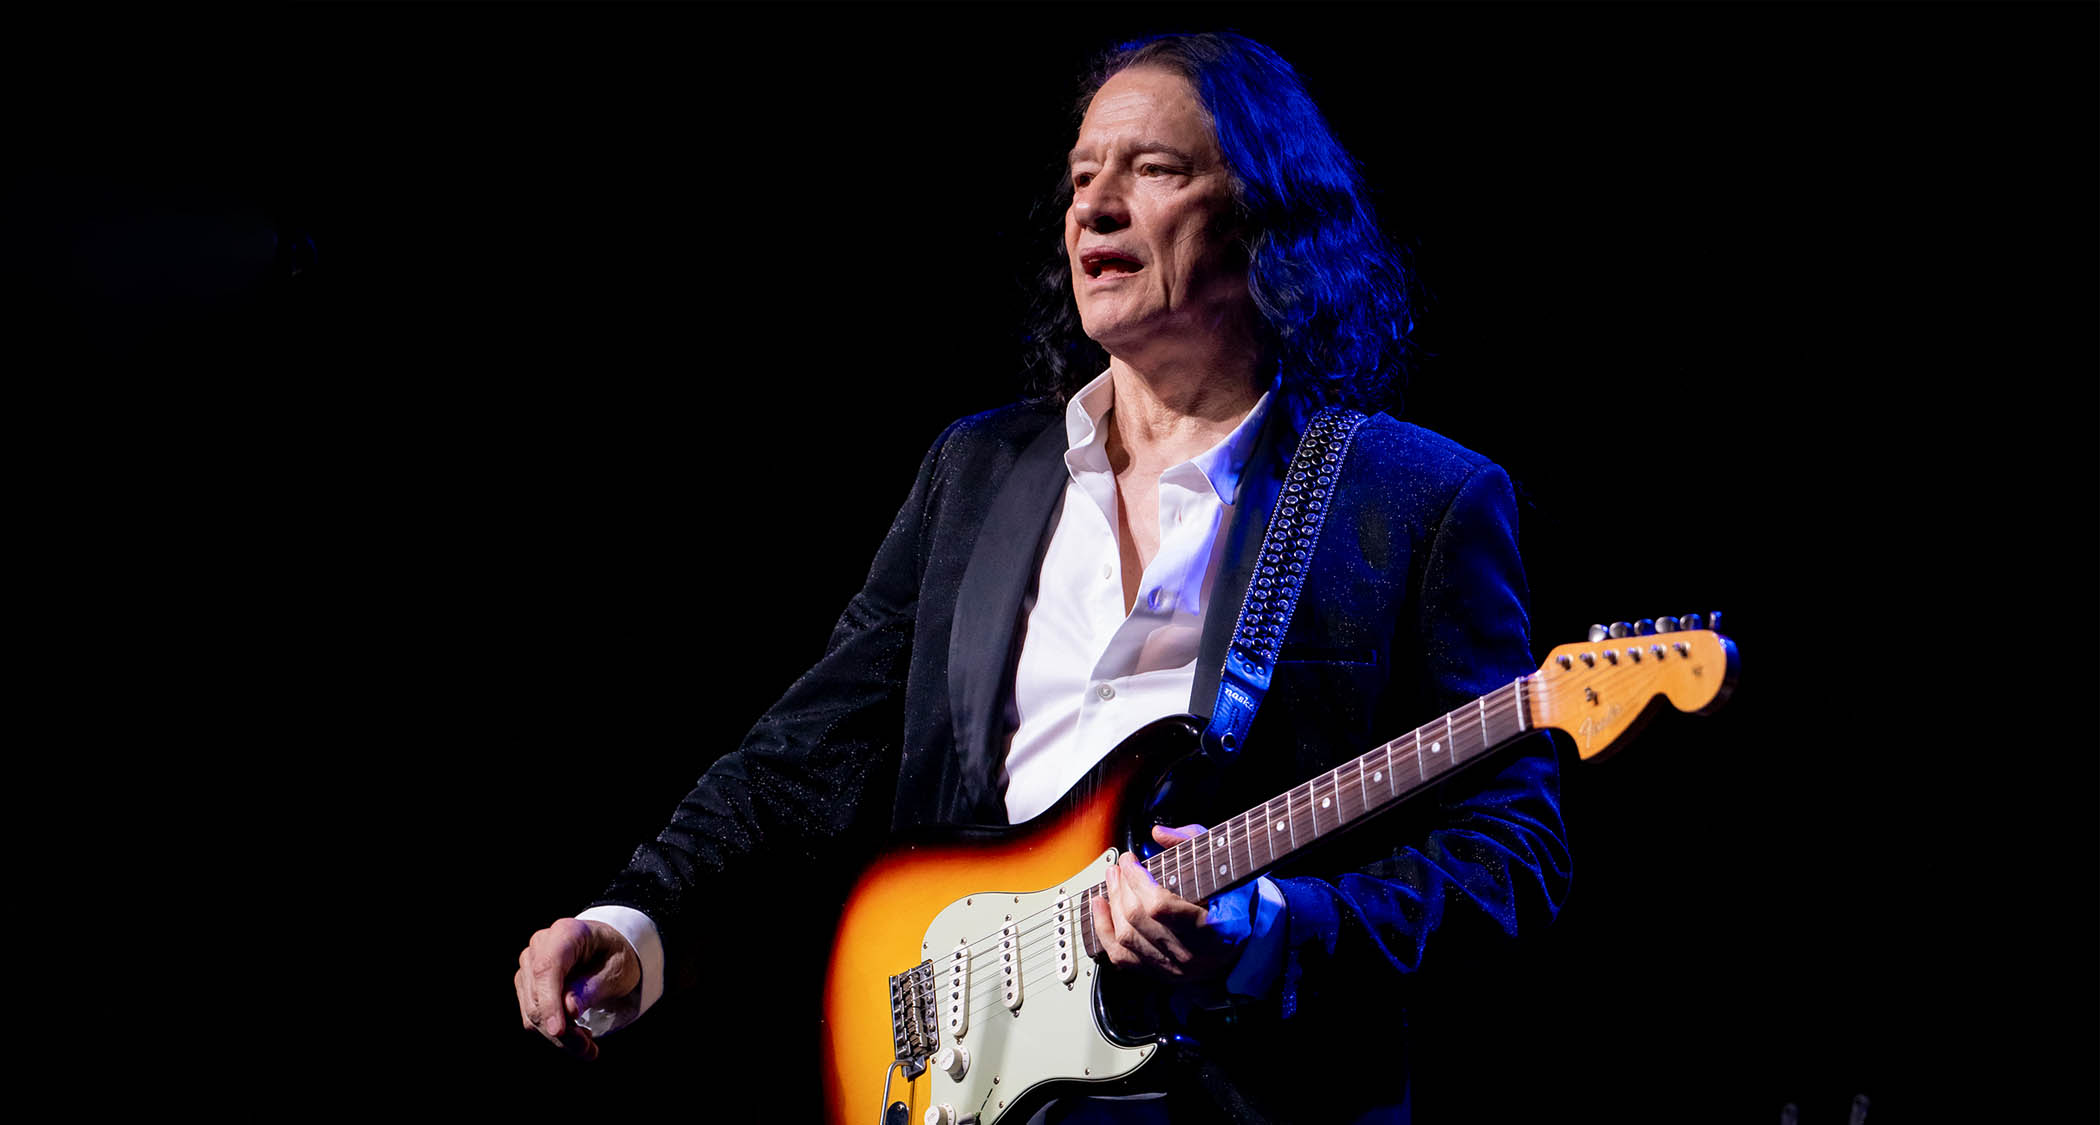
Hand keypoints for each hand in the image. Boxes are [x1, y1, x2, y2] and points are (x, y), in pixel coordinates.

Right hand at [514, 918, 639, 1059]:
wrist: (607, 951)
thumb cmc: (615, 956)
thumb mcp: (616, 971)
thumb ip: (592, 988)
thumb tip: (568, 1010)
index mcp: (565, 933)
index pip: (547, 969)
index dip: (550, 1002)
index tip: (560, 1031)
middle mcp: (539, 946)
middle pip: (537, 996)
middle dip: (562, 1030)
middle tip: (589, 1050)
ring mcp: (528, 966)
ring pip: (531, 1012)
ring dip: (559, 1038)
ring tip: (588, 1047)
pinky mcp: (525, 985)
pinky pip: (531, 1018)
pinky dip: (553, 1033)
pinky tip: (577, 1035)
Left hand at [1089, 824, 1239, 982]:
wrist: (1246, 938)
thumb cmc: (1235, 898)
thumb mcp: (1224, 862)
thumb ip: (1192, 843)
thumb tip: (1158, 834)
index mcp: (1214, 928)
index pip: (1160, 906)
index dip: (1137, 880)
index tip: (1130, 859)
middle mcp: (1193, 954)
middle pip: (1139, 920)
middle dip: (1121, 888)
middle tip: (1118, 867)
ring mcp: (1176, 968)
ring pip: (1127, 939)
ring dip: (1111, 906)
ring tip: (1109, 881)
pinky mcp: (1162, 974)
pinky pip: (1123, 958)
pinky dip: (1105, 932)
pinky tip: (1100, 908)